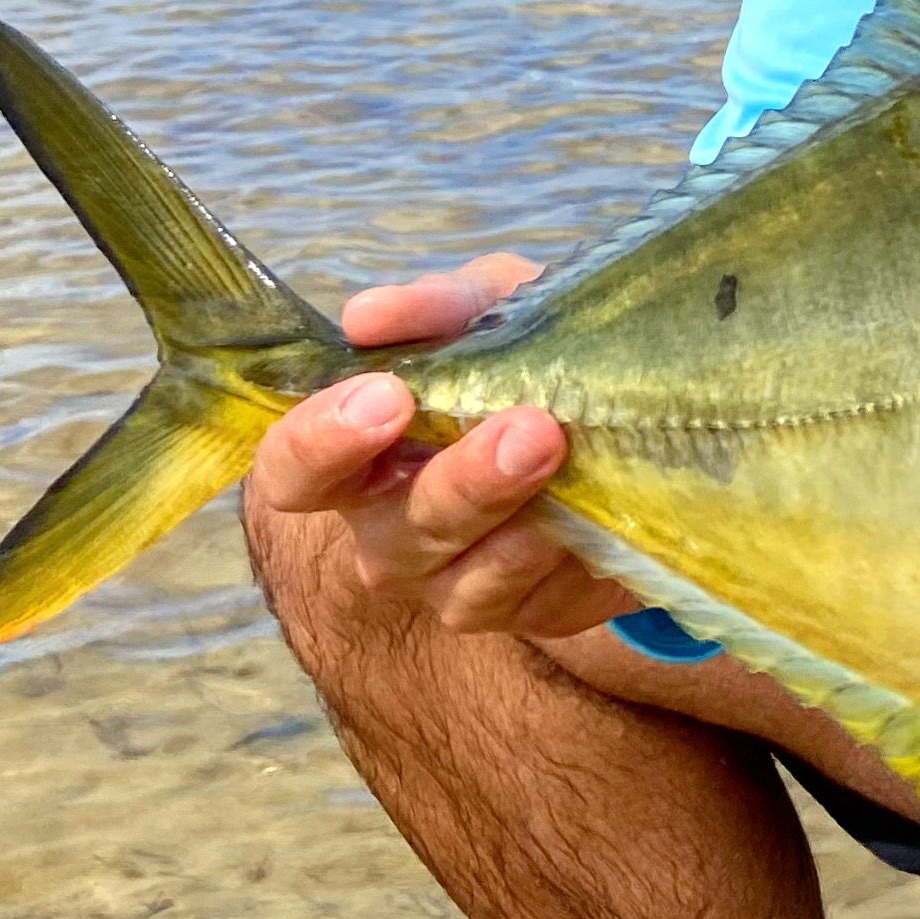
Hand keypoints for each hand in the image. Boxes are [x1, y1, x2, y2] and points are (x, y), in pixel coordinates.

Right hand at [246, 253, 628, 639]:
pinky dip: (558, 552)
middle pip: (394, 529)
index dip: (322, 441)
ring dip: (517, 515)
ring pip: (462, 576)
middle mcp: (388, 526)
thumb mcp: (488, 309)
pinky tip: (583, 510)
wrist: (625, 415)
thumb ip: (432, 309)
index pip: (294, 467)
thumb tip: (366, 316)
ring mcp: (450, 579)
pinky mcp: (522, 609)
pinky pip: (527, 597)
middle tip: (522, 427)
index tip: (386, 394)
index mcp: (357, 453)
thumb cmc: (521, 357)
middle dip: (460, 480)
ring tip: (560, 451)